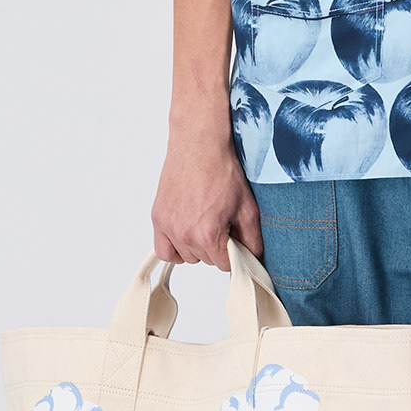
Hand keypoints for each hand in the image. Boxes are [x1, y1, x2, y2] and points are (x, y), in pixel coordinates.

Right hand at [151, 133, 263, 269]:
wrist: (199, 145)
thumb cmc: (222, 171)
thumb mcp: (247, 208)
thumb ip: (252, 239)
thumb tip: (253, 257)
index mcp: (207, 234)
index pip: (224, 265)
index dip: (234, 254)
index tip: (236, 239)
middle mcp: (184, 234)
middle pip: (206, 261)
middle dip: (217, 248)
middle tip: (222, 224)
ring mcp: (168, 227)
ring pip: (186, 257)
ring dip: (197, 247)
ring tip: (205, 223)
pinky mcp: (158, 218)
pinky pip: (163, 250)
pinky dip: (175, 248)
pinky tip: (187, 235)